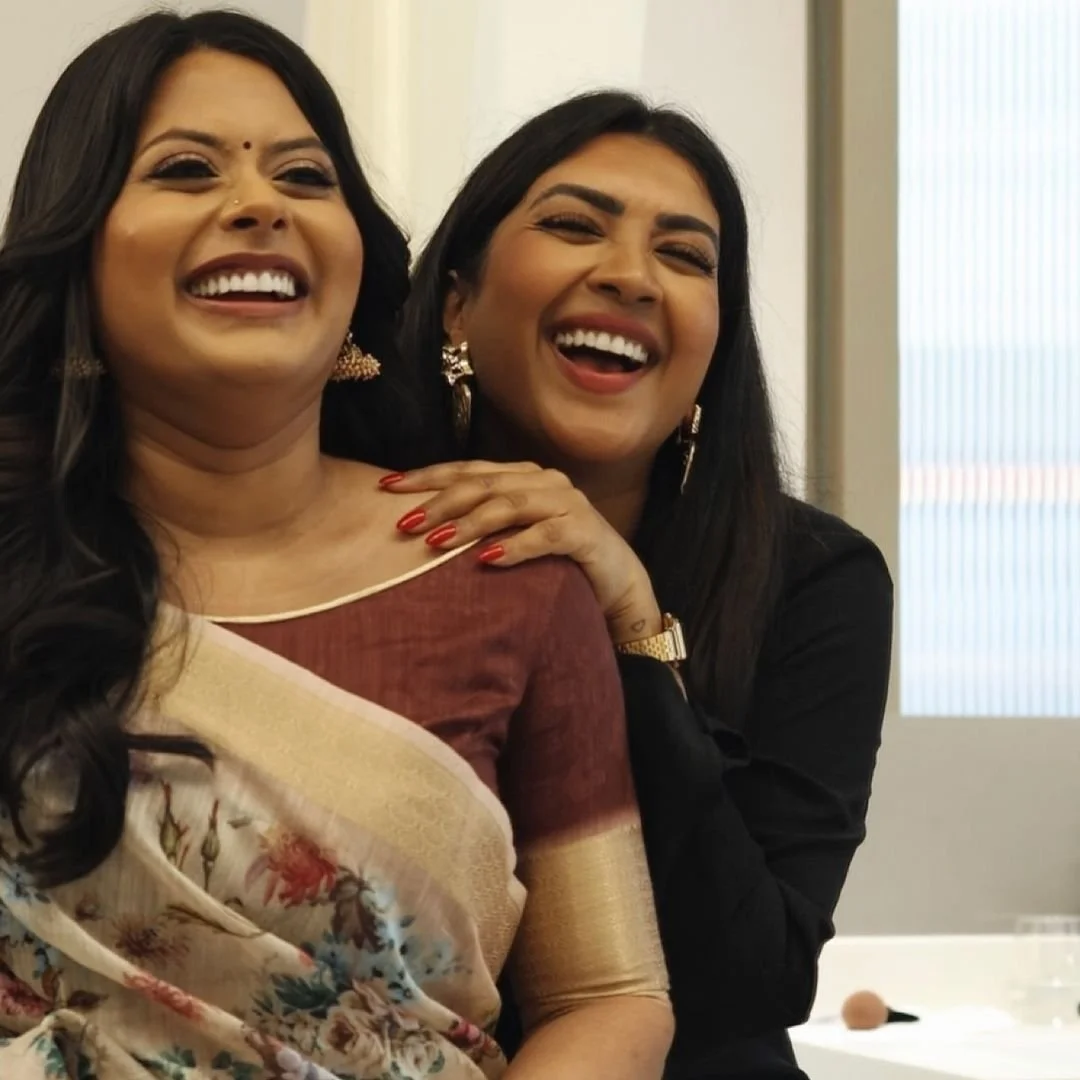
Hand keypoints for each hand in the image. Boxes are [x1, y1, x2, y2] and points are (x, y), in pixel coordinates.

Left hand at [380, 462, 662, 643]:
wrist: (618, 584)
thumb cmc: (557, 561)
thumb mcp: (512, 537)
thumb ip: (481, 525)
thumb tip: (421, 529)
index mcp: (523, 476)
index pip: (467, 470)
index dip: (427, 477)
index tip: (387, 488)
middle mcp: (544, 481)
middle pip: (483, 484)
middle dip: (439, 502)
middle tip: (405, 524)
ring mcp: (567, 503)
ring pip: (510, 505)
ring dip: (470, 524)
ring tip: (436, 542)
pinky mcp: (585, 532)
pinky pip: (545, 536)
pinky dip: (515, 546)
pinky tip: (488, 560)